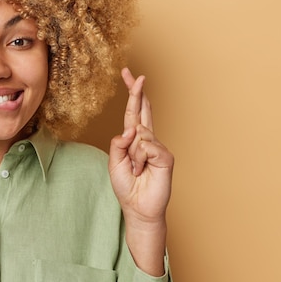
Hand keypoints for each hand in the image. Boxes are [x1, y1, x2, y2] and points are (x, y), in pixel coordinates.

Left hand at [108, 68, 173, 227]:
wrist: (138, 207)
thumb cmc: (127, 186)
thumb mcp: (114, 162)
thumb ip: (119, 143)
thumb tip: (133, 128)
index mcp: (134, 139)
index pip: (133, 112)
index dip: (132, 94)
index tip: (129, 75)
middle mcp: (147, 139)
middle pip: (143, 110)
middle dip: (137, 92)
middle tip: (135, 74)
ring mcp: (158, 147)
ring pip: (139, 135)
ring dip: (132, 155)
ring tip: (136, 170)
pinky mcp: (166, 156)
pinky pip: (147, 146)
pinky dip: (140, 159)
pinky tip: (143, 170)